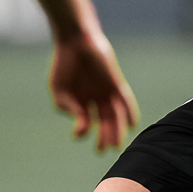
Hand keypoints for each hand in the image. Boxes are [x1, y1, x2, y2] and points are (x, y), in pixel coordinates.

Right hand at [49, 29, 138, 150]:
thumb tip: (82, 130)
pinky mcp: (115, 83)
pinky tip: (131, 125)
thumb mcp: (61, 93)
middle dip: (104, 137)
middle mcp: (96, 99)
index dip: (83, 131)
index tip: (79, 133)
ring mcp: (106, 92)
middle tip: (103, 150)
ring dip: (116, 131)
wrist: (75, 42)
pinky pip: (125, 101)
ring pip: (115, 115)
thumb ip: (71, 112)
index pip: (87, 123)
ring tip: (115, 145)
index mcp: (81, 102)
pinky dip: (129, 113)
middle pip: (104, 122)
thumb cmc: (64, 66)